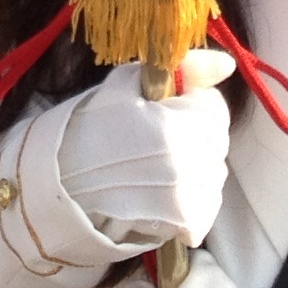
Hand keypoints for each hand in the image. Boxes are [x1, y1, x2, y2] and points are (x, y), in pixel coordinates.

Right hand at [58, 63, 232, 246]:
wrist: (61, 185)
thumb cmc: (90, 129)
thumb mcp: (127, 84)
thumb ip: (183, 69)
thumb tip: (226, 64)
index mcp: (172, 125)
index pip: (213, 108)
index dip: (191, 107)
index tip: (166, 114)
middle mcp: (185, 163)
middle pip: (216, 142)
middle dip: (194, 137)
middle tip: (157, 142)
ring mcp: (187, 197)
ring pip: (214, 174)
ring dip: (194, 170)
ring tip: (157, 170)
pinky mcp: (186, 223)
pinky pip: (207, 207)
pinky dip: (192, 203)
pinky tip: (162, 195)